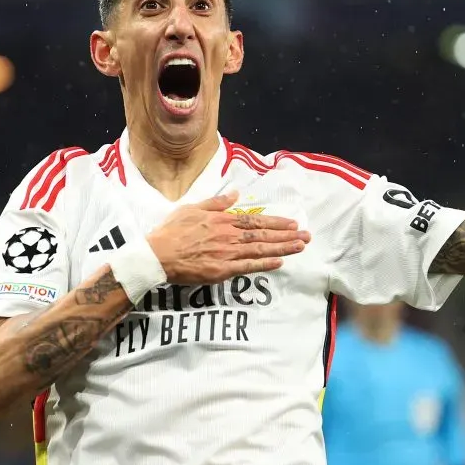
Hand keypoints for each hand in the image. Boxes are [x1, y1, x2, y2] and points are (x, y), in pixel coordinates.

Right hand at [146, 191, 310, 283]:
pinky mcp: (222, 270)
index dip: (276, 223)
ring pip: (260, 250)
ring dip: (282, 248)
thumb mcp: (193, 208)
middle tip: (306, 236)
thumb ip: (217, 202)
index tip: (292, 223)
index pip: (255, 221)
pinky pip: (248, 267)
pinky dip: (264, 265)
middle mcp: (229, 236)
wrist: (157, 255)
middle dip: (287, 236)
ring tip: (300, 247)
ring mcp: (227, 253)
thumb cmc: (172, 231)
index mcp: (222, 221)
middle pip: (263, 235)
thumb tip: (236, 194)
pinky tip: (279, 262)